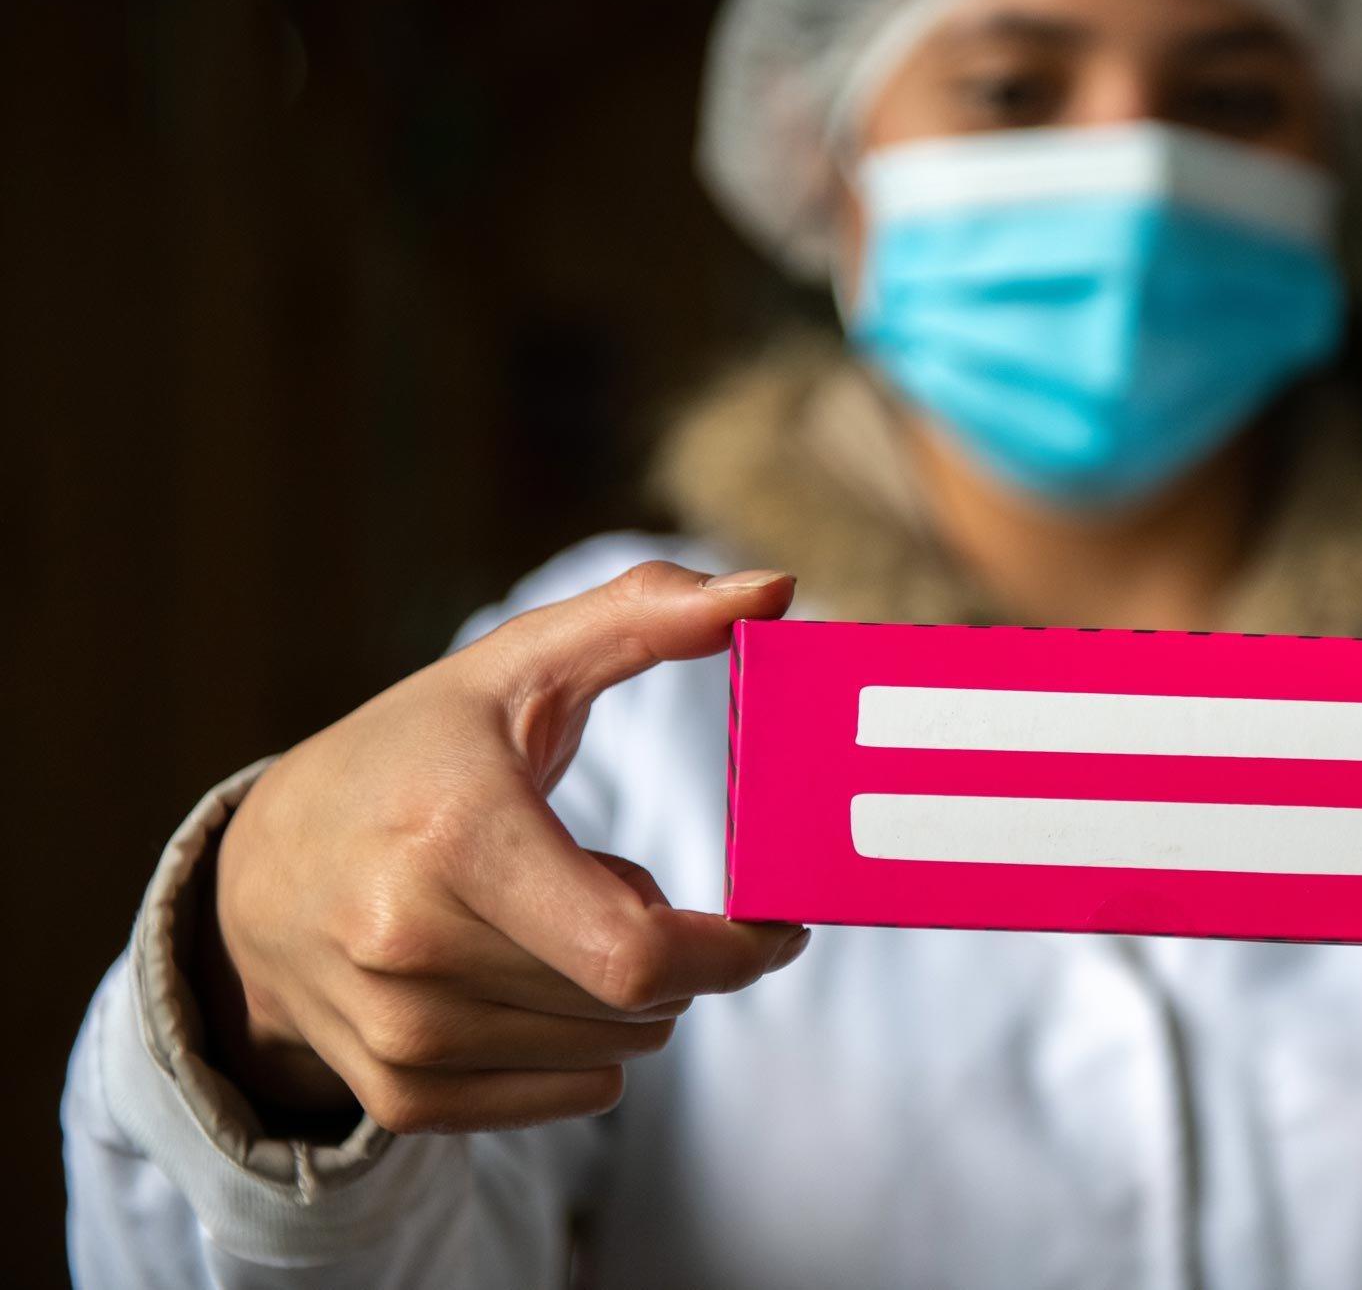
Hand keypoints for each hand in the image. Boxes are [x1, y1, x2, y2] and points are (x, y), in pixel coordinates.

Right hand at [199, 562, 809, 1134]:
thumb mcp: (519, 667)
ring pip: (615, 1053)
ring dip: (632, 994)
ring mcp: (399, 1035)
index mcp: (456, 837)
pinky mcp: (399, 1097)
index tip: (779, 922)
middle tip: (637, 888)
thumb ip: (649, 618)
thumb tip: (776, 588)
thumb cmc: (415, 753)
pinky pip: (570, 1097)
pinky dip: (590, 1046)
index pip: (638, 953)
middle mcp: (412, 948)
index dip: (736, 952)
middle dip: (683, 953)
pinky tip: (533, 979)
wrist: (259, 870)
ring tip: (560, 920)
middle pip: (638, 1003)